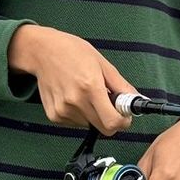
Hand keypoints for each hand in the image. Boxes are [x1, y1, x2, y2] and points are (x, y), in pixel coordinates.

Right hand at [8, 25, 134, 133]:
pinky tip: (74, 97)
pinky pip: (76, 123)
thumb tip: (136, 100)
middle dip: (111, 118)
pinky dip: (81, 114)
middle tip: (108, 101)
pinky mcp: (54, 116)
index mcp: (90, 87)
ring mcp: (62, 111)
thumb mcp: (103, 64)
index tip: (125, 114)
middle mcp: (75, 102)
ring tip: (86, 93)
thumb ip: (121, 86)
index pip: (112, 122)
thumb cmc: (73, 52)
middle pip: (103, 128)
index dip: (123, 121)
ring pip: (90, 125)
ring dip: (94, 114)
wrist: (42, 51)